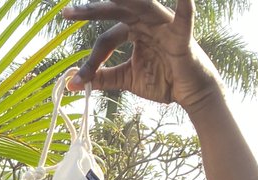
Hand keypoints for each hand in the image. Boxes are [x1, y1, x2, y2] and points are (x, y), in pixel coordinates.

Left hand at [63, 0, 221, 113]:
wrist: (189, 93)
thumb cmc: (161, 80)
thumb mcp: (125, 79)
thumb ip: (102, 78)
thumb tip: (72, 83)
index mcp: (132, 32)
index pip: (105, 40)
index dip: (91, 61)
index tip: (76, 80)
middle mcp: (146, 23)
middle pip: (117, 12)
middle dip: (93, 12)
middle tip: (68, 13)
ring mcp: (164, 27)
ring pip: (143, 6)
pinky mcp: (182, 36)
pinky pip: (184, 18)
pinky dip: (184, 5)